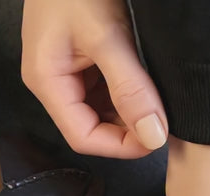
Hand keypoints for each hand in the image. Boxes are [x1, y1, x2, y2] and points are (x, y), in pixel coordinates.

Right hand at [21, 0, 167, 157]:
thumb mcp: (107, 35)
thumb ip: (130, 88)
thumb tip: (152, 135)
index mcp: (47, 81)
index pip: (83, 137)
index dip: (119, 146)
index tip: (155, 139)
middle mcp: (54, 82)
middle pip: (91, 127)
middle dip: (126, 130)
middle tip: (161, 119)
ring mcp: (67, 71)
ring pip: (100, 111)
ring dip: (128, 113)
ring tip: (155, 100)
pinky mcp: (80, 59)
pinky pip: (104, 90)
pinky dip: (126, 94)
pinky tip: (145, 85)